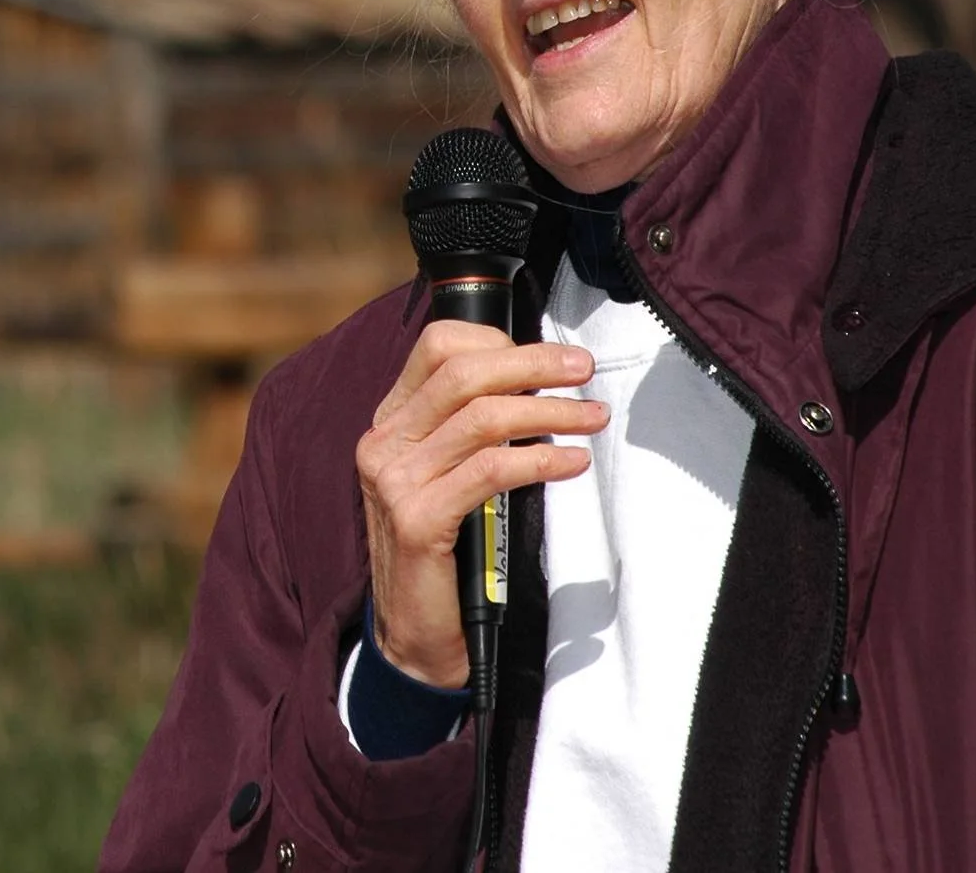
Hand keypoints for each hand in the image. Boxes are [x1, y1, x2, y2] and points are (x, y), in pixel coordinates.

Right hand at [355, 321, 605, 687]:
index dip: (496, 340)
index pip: (435, 348)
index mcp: (390, 422)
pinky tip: (571, 463)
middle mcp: (383, 443)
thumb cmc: (446, 550)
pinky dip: (539, 460)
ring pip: (481, 418)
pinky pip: (490, 472)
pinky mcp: (418, 520)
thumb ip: (469, 429)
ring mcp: (394, 481)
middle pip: (463, 373)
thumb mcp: (447, 474)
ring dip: (549, 412)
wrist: (415, 634)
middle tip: (582, 369)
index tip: (548, 356)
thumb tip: (535, 382)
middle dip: (532, 364)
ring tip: (592, 419)